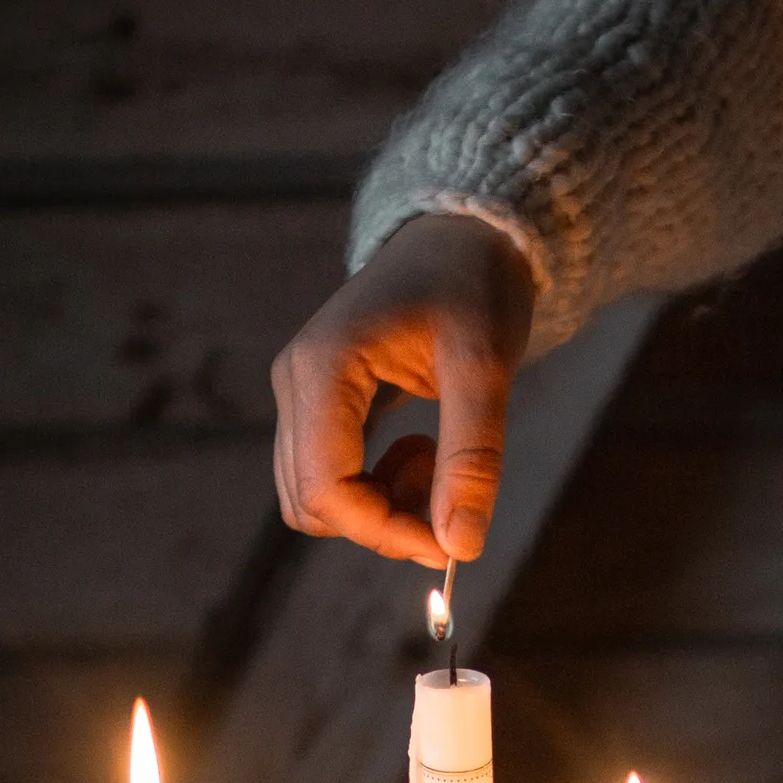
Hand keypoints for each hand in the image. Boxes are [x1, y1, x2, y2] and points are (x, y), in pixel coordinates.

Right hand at [270, 213, 536, 567]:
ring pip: (317, 498)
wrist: (463, 236)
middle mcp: (295, 383)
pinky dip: (379, 489)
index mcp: (323, 368)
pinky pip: (332, 476)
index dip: (385, 533)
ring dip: (382, 508)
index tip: (450, 542)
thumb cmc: (474, 285)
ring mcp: (301, 395)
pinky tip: (424, 452)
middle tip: (452, 494)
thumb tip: (460, 546)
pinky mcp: (318, 404)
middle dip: (384, 524)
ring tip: (439, 462)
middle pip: (313, 504)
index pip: (325, 491)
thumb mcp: (486, 367)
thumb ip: (472, 459)